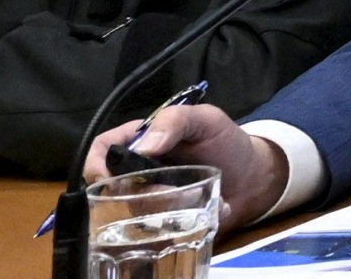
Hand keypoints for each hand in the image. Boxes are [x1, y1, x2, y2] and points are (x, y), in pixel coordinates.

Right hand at [114, 107, 286, 231]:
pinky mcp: (162, 221)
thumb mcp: (206, 120)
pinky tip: (200, 211)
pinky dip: (176, 223)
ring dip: (164, 207)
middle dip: (138, 193)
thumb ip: (176, 121)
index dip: (96, 164)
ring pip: (132, 212)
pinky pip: (153, 230)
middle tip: (171, 190)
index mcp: (142, 141)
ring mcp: (148, 199)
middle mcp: (138, 172)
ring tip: (196, 197)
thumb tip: (144, 146)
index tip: (107, 177)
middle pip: (112, 187)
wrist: (253, 177)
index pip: (103, 149)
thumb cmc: (227, 142)